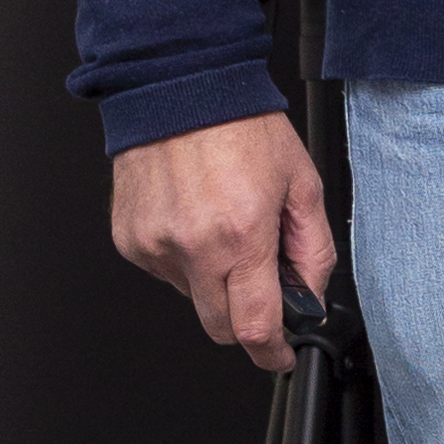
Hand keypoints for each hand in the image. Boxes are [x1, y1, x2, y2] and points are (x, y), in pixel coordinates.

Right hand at [111, 112, 334, 374]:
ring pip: (191, 298)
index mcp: (241, 235)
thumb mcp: (302, 182)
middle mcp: (193, 247)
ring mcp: (156, 246)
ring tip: (222, 224)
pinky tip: (195, 217)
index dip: (273, 352)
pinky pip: (164, 271)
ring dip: (212, 280)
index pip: (255, 327)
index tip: (281, 355)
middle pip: (220, 328)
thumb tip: (311, 292)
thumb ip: (312, 247)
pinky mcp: (130, 240)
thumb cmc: (241, 126)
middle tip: (259, 278)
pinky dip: (185, 258)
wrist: (181, 88)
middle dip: (245, 319)